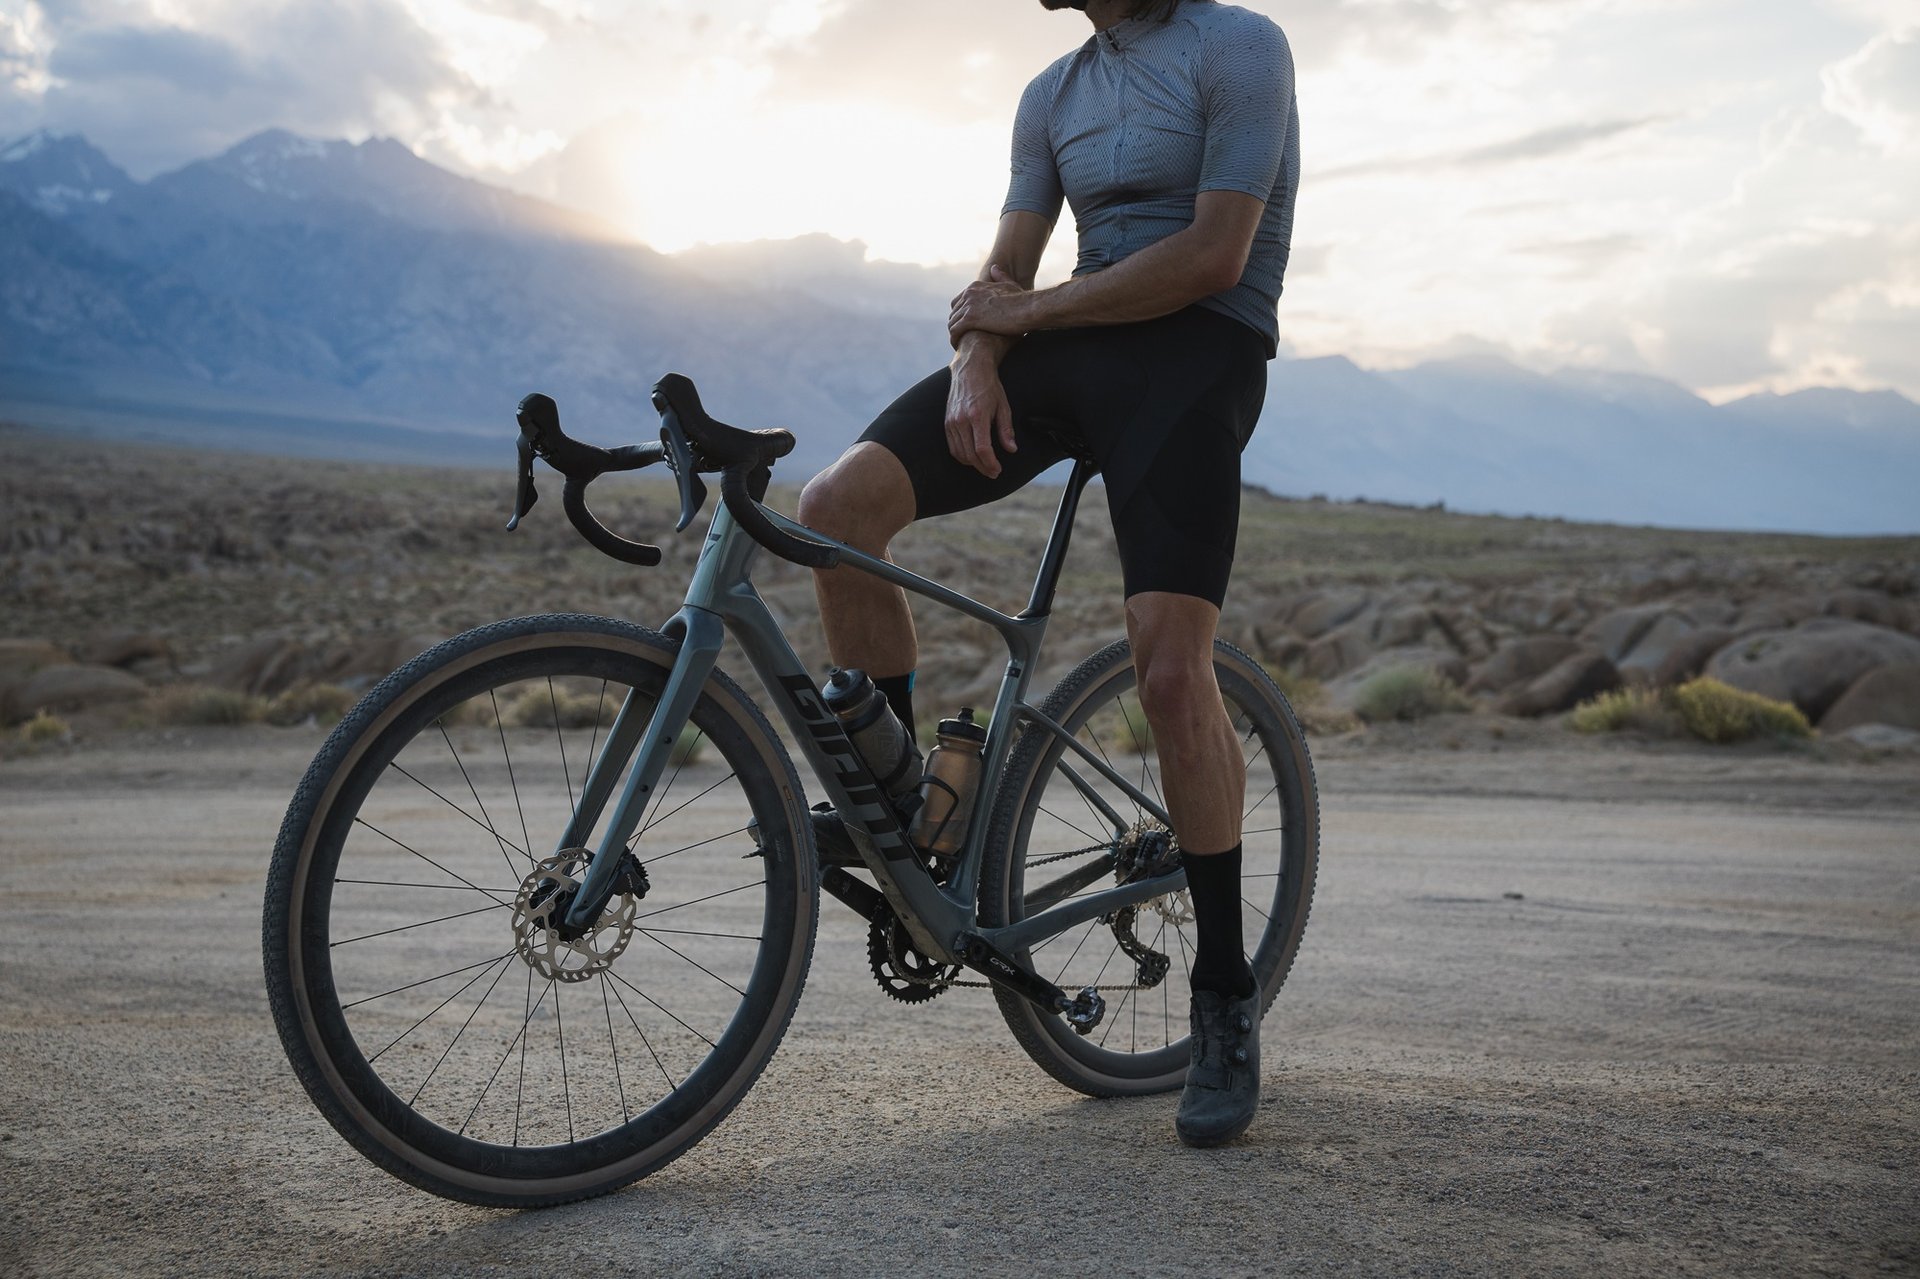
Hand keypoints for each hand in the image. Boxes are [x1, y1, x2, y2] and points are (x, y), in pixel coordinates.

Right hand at [945, 347, 1017, 478]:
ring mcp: (951, 421)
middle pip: (970, 454)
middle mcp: (961, 420)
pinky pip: (952, 447)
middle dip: (983, 467)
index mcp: (977, 415)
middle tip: (994, 473)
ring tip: (985, 467)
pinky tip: (972, 458)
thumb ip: (1006, 429)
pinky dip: (962, 456)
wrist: (970, 369)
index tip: (998, 470)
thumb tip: (1011, 449)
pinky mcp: (947, 422)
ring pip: (959, 453)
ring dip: (972, 464)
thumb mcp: (1003, 406)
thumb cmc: (989, 387)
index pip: (982, 448)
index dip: (991, 463)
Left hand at [948, 265, 1035, 347]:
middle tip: (962, 338)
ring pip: (952, 323)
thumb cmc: (1023, 301)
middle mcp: (969, 294)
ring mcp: (968, 306)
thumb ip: (1001, 277)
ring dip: (955, 335)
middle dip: (957, 325)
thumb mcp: (1011, 285)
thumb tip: (994, 268)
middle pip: (954, 313)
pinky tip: (959, 347)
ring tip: (961, 346)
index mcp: (976, 287)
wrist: (1028, 309)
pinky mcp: (970, 319)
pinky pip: (954, 331)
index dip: (961, 315)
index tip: (966, 326)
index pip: (959, 301)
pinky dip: (954, 340)